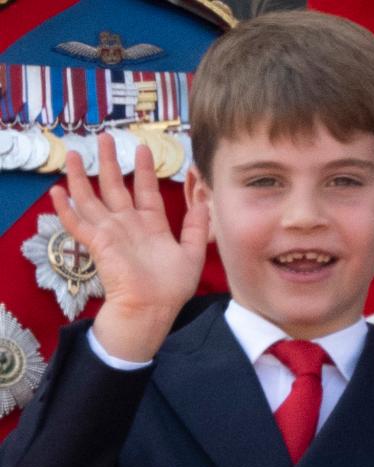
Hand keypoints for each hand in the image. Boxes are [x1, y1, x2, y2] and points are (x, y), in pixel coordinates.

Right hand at [50, 133, 208, 360]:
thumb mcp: (192, 253)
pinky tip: (55, 192)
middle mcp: (129, 225)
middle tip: (104, 137)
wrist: (152, 308)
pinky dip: (66, 208)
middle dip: (109, 162)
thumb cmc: (171, 287)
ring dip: (80, 177)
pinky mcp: (98, 243)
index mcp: (151, 225)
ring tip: (72, 154)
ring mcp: (111, 233)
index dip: (144, 170)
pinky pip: (78, 223)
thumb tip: (205, 201)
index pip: (145, 191)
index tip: (142, 149)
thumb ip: (197, 227)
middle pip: (115, 186)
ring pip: (91, 198)